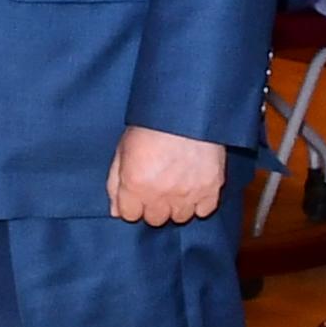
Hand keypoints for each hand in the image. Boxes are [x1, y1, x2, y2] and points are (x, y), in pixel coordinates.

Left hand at [107, 126, 227, 225]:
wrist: (186, 107)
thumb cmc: (151, 122)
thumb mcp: (123, 148)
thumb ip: (115, 183)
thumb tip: (116, 211)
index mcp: (135, 185)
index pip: (129, 215)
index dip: (132, 203)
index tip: (138, 192)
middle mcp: (160, 195)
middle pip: (154, 219)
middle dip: (154, 205)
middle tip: (158, 186)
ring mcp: (186, 194)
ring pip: (179, 217)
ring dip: (177, 205)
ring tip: (178, 185)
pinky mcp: (210, 189)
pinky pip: (204, 211)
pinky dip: (200, 202)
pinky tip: (195, 187)